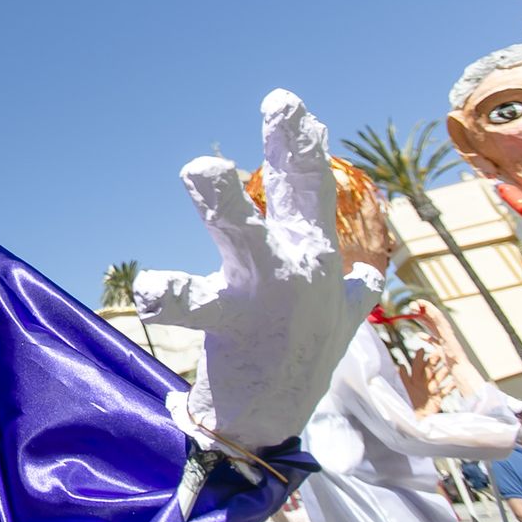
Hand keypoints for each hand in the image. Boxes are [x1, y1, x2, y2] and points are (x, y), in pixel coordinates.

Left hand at [135, 91, 382, 449]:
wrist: (276, 421)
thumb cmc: (298, 359)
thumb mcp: (337, 320)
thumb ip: (351, 292)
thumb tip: (371, 276)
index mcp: (315, 257)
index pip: (312, 189)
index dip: (302, 146)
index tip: (292, 106)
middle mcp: (300, 268)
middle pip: (300, 196)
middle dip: (293, 150)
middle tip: (282, 100)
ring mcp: (268, 296)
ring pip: (246, 237)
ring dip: (224, 202)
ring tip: (200, 168)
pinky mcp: (231, 326)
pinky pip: (195, 306)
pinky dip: (170, 295)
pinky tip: (149, 288)